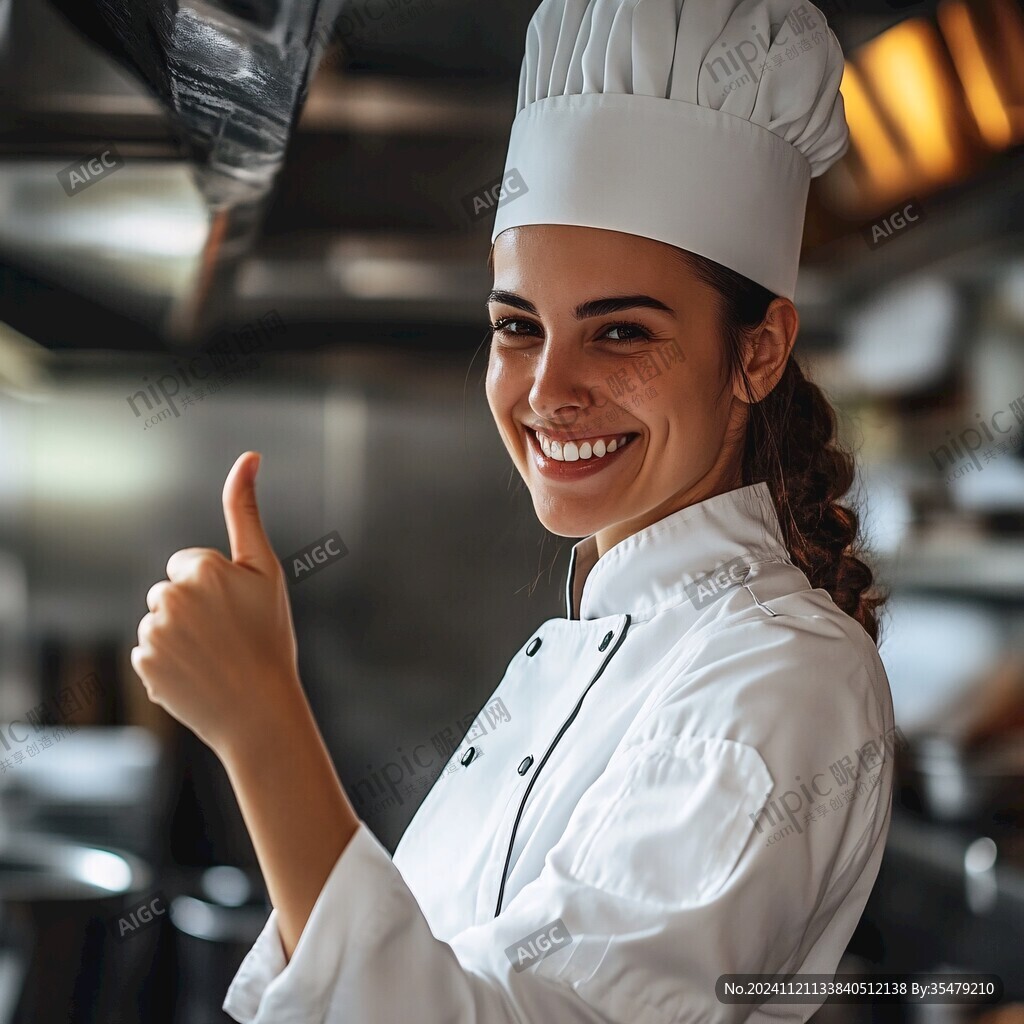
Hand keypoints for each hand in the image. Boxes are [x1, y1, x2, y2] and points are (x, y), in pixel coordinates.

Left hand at [132, 451, 303, 757]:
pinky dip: (168, 661)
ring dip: (180, 634)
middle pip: (170, 590)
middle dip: (194, 607)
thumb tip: (248, 456)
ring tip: (214, 657)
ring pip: (160, 620)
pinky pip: (149, 651)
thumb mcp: (267, 571)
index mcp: (201, 570)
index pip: (190, 565)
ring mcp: (153, 633)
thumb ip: (246, 511)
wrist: (260, 710)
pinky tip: (197, 674)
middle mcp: (169, 597)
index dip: (217, 587)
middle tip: (228, 636)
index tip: (238, 611)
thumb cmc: (270, 638)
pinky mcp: (143, 664)